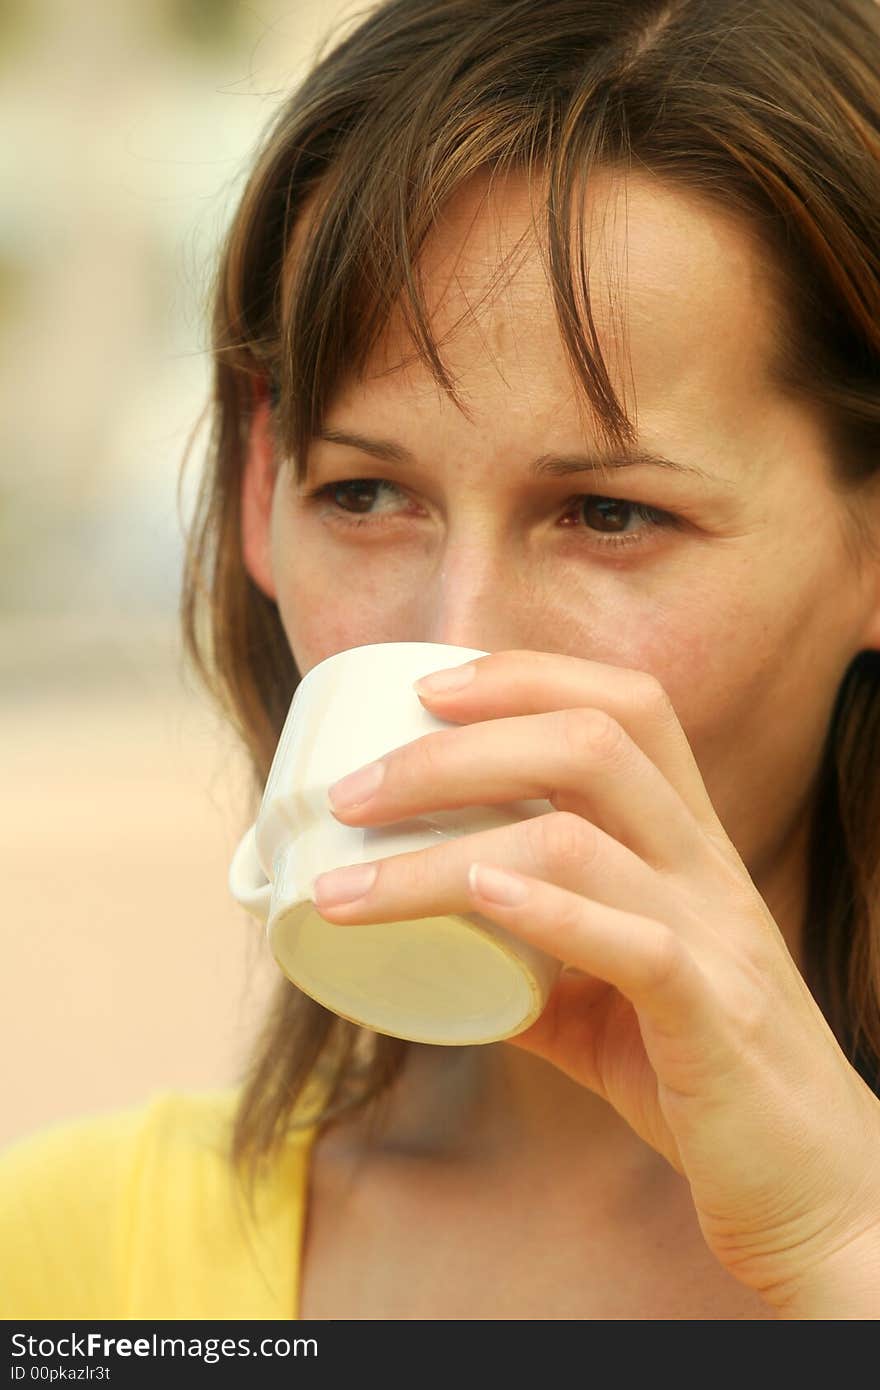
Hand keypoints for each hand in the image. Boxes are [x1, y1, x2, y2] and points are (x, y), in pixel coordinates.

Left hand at [314, 649, 879, 1316]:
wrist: (815, 1185)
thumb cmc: (702, 1078)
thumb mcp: (610, 998)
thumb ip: (533, 961)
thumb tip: (431, 945)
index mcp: (686, 843)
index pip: (625, 706)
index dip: (524, 677)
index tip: (425, 689)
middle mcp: (705, 866)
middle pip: (591, 743)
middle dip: (457, 749)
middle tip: (353, 791)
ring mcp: (713, 934)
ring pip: (578, 841)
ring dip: (443, 850)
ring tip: (347, 882)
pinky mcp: (711, 1015)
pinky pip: (633, 944)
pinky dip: (546, 912)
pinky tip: (475, 899)